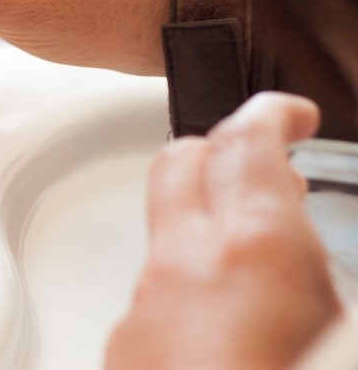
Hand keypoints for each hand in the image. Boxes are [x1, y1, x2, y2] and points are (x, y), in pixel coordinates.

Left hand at [107, 93, 341, 369]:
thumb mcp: (344, 334)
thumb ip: (322, 276)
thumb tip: (311, 262)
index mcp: (255, 251)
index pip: (246, 141)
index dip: (272, 114)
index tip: (292, 113)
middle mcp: (184, 266)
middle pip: (181, 162)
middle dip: (225, 150)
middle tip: (272, 170)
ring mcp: (143, 308)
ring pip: (166, 234)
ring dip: (208, 226)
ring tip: (262, 260)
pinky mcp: (123, 349)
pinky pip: (154, 295)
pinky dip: (190, 286)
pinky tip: (229, 326)